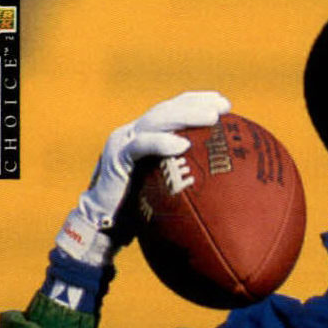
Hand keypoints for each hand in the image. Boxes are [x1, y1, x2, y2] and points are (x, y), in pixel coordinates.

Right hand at [56, 91, 231, 264]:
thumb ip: (184, 176)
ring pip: (156, 121)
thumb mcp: (166, 187)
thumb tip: (225, 184)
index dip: (196, 102)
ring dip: (186, 116)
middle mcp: (133, 133)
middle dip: (196, 104)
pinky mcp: (116, 159)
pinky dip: (161, 142)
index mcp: (145, 135)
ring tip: (212, 117)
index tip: (224, 104)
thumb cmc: (139, 210)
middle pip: (167, 109)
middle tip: (223, 105)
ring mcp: (122, 142)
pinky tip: (183, 144)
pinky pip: (140, 146)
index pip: (172, 109)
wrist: (103, 225)